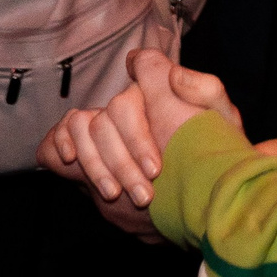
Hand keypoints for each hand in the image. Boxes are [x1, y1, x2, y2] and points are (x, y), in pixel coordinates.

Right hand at [39, 50, 242, 222]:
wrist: (191, 201)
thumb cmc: (209, 158)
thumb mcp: (220, 125)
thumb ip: (206, 92)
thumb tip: (175, 75)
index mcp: (157, 95)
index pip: (140, 82)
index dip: (140, 122)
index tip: (155, 166)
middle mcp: (125, 106)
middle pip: (112, 115)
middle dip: (125, 159)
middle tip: (144, 193)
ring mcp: (99, 126)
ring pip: (84, 125)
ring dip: (97, 164)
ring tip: (116, 194)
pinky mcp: (76, 147)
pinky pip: (56, 134)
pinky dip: (59, 144)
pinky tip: (71, 163)